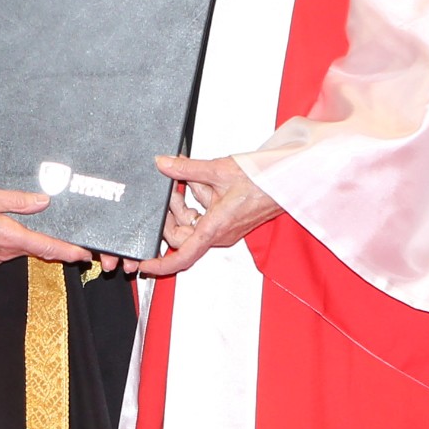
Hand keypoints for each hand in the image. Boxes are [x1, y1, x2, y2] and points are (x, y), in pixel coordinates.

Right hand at [0, 183, 90, 265]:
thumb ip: (17, 200)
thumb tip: (42, 201)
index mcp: (9, 236)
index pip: (47, 247)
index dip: (69, 251)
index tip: (85, 254)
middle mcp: (4, 250)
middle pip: (39, 250)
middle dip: (58, 247)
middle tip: (76, 243)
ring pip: (24, 248)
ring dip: (39, 243)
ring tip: (52, 232)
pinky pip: (10, 247)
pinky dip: (22, 240)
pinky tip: (21, 229)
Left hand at [136, 154, 282, 276]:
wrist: (284, 179)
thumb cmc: (261, 180)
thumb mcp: (217, 169)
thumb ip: (185, 168)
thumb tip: (163, 164)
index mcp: (215, 228)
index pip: (182, 256)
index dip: (160, 263)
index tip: (143, 263)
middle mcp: (219, 234)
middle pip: (182, 235)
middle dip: (171, 213)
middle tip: (170, 191)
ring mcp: (223, 229)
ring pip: (192, 222)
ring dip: (185, 201)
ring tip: (188, 178)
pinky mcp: (227, 221)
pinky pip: (204, 215)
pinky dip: (198, 198)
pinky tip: (199, 181)